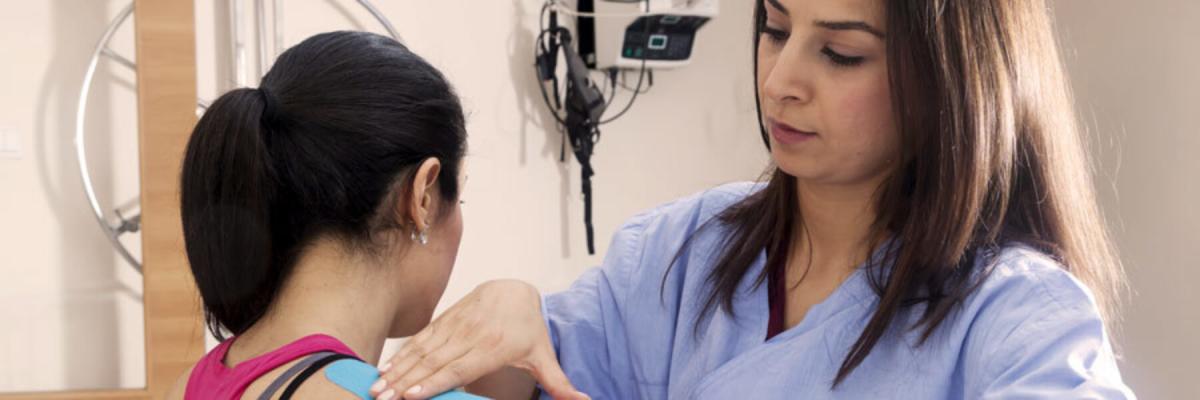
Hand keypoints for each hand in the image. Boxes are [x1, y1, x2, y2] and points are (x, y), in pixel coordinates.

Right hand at [369, 280, 588, 399]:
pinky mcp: (445, 320)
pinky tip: (385, 369)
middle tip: (382, 397)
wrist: (515, 289)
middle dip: (405, 380)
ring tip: (376, 387)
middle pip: (434, 361)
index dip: (434, 381)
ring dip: (397, 369)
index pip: (459, 367)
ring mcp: (454, 325)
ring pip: (422, 349)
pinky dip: (401, 354)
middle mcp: (470, 334)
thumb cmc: (528, 327)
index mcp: (493, 346)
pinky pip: (420, 338)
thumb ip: (559, 382)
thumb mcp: (544, 354)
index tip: (412, 394)